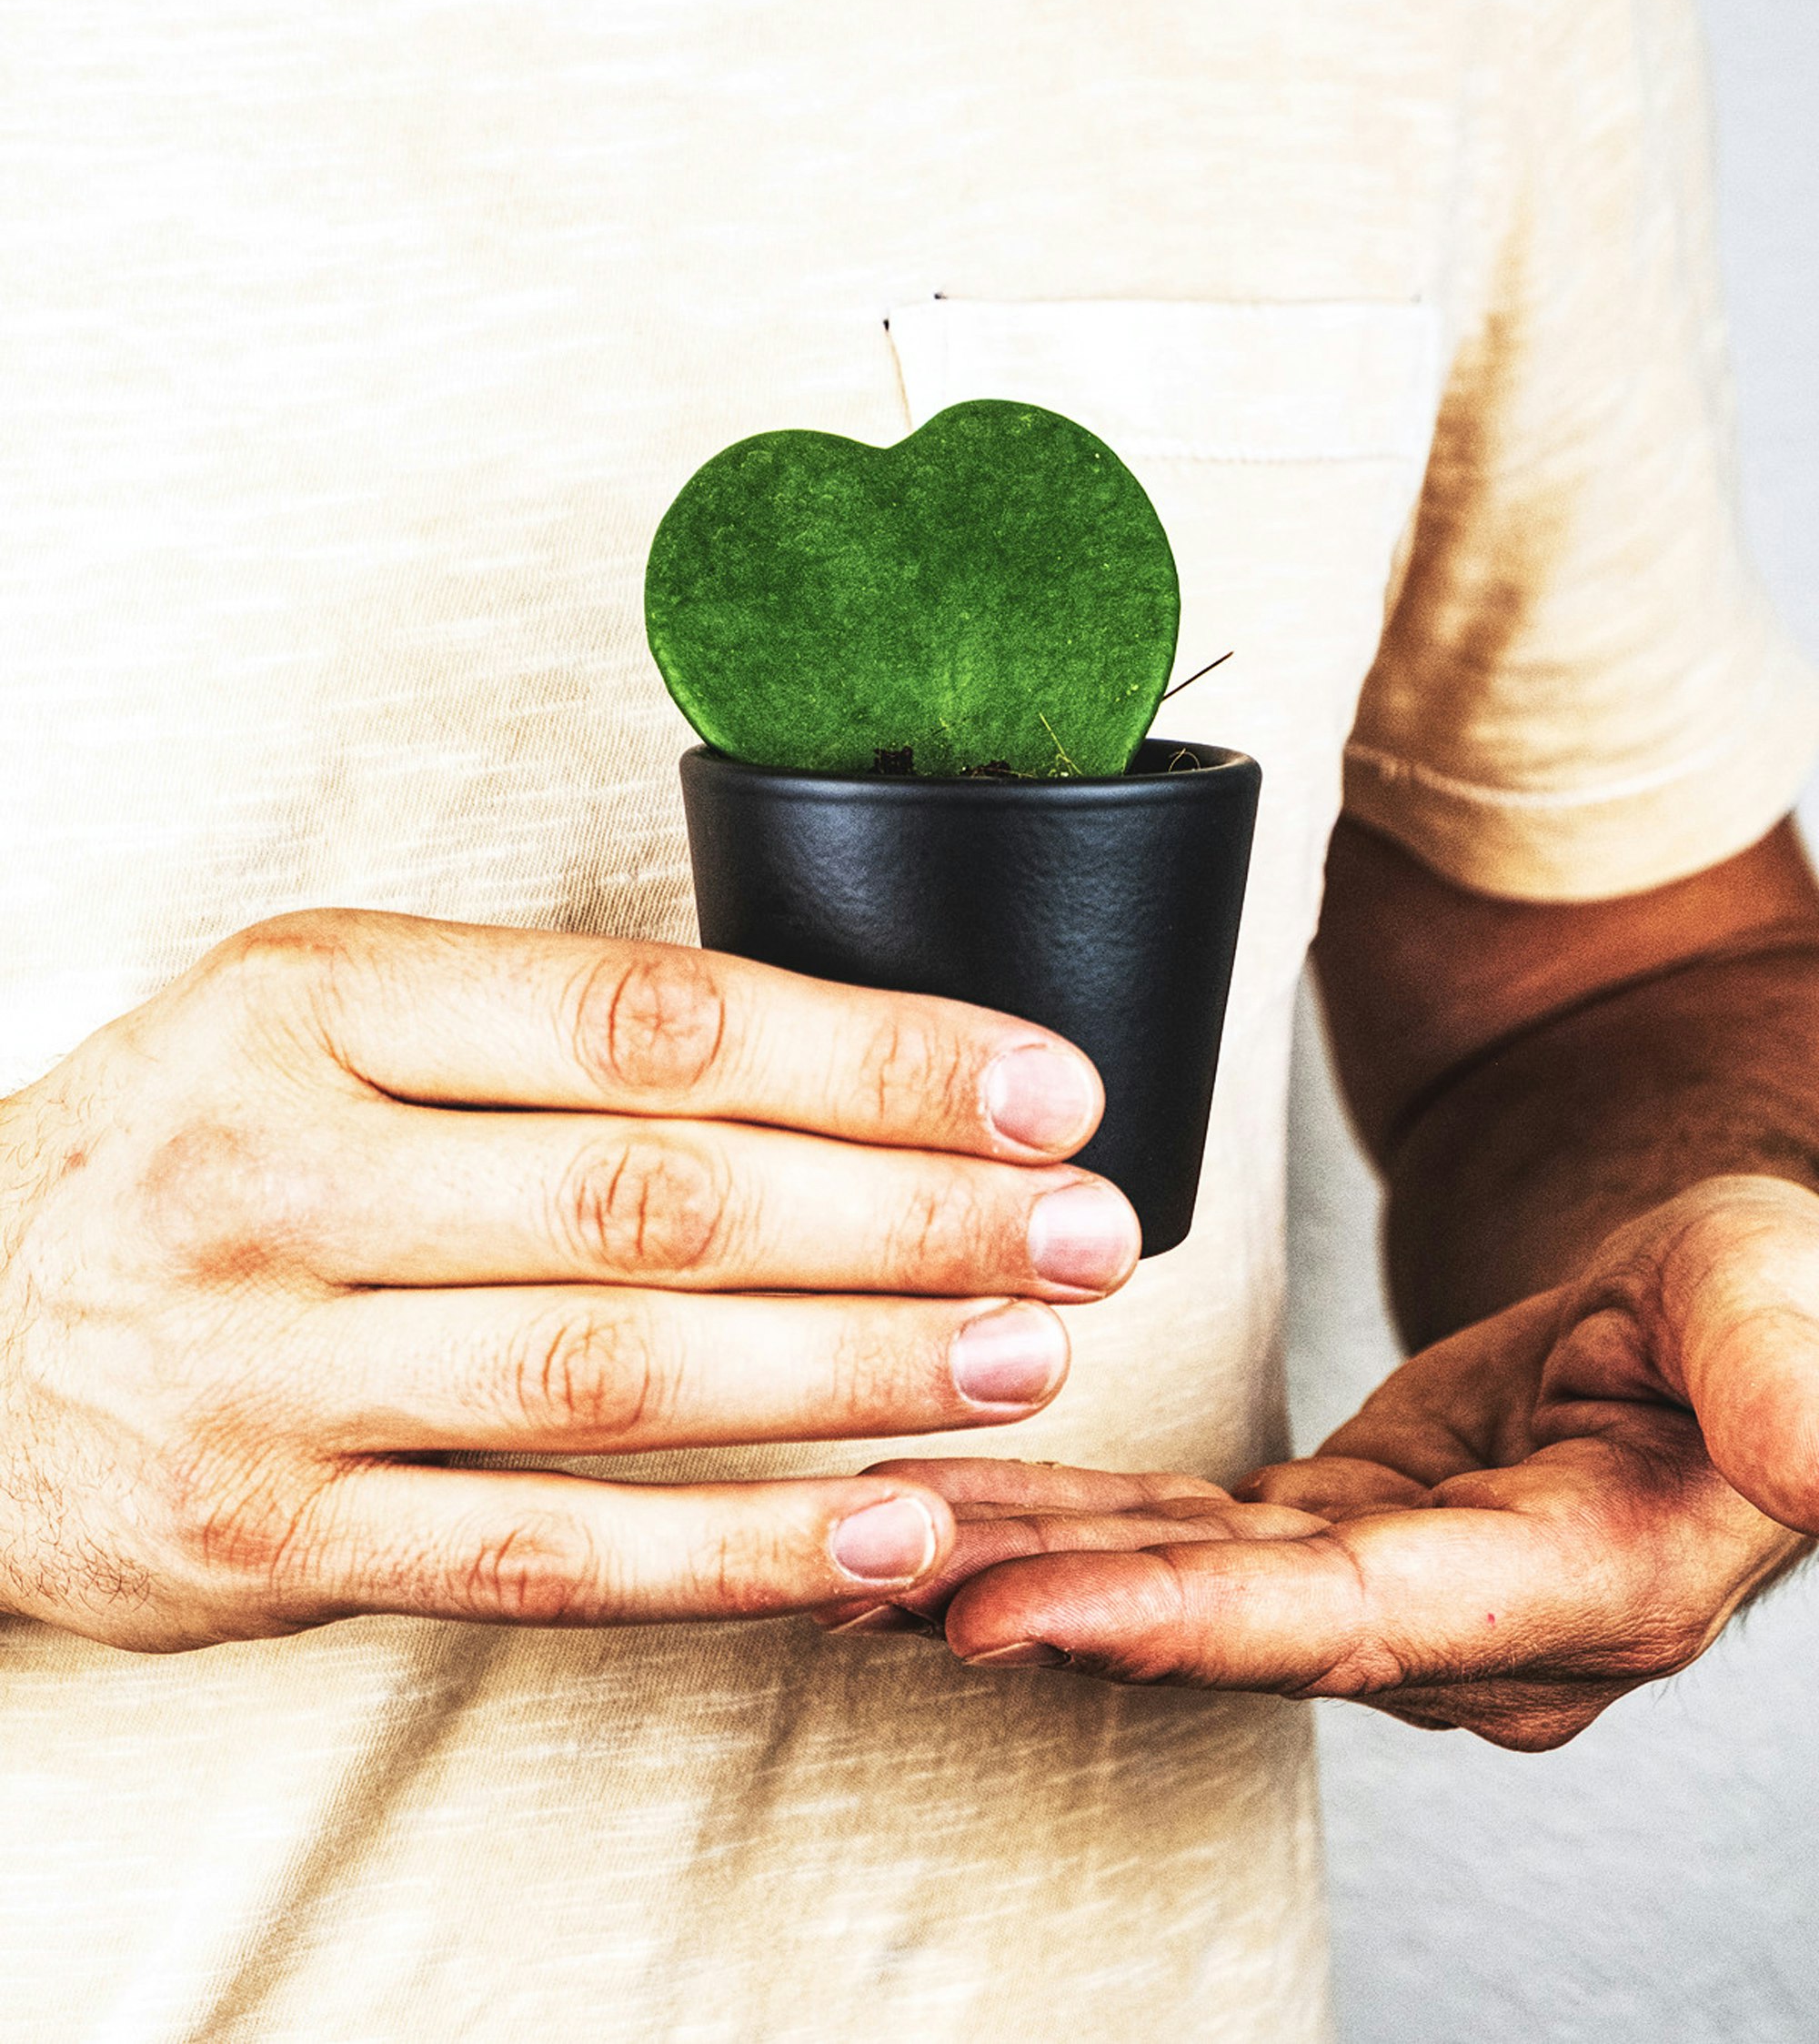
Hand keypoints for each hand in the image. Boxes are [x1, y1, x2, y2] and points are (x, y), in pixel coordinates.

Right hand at [0, 910, 1138, 1651]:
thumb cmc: (194, 1141)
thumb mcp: (319, 1012)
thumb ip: (537, 1029)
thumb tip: (846, 1062)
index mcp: (310, 999)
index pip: (642, 1020)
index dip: (868, 1055)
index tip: (1042, 1089)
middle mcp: (277, 1176)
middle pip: (653, 1201)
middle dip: (905, 1219)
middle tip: (1090, 1233)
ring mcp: (263, 1373)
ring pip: (613, 1381)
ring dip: (853, 1375)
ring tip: (1029, 1360)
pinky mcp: (273, 1542)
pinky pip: (540, 1558)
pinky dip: (732, 1553)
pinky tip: (887, 1533)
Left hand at [824, 1177, 1818, 1749]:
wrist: (1715, 1310)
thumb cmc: (1757, 1293)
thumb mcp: (1781, 1299)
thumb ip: (1783, 1375)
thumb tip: (1818, 1453)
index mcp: (1580, 1586)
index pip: (1347, 1621)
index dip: (1168, 1624)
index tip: (997, 1610)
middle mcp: (1466, 1629)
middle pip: (1226, 1625)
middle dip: (1043, 1603)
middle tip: (863, 1571)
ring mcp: (1391, 1594)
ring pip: (1178, 1588)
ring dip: (1019, 1565)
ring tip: (856, 1540)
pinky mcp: (1336, 1541)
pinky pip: (1178, 1541)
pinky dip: (1062, 1527)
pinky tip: (943, 1508)